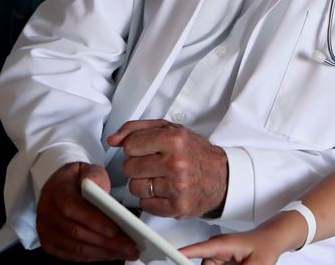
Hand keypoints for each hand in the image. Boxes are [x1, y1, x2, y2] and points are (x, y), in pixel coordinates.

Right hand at [35, 162, 139, 261]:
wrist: (59, 186)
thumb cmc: (77, 179)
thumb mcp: (88, 170)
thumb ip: (95, 176)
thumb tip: (99, 189)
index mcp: (56, 191)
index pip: (72, 208)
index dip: (93, 221)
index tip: (115, 230)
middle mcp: (47, 212)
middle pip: (76, 232)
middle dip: (105, 242)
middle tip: (130, 246)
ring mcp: (46, 230)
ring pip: (75, 247)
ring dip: (103, 252)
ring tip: (126, 252)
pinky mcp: (49, 243)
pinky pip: (72, 255)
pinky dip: (93, 257)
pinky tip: (110, 254)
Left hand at [107, 119, 228, 218]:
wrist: (222, 176)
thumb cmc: (194, 152)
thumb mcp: (170, 130)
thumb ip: (137, 129)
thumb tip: (113, 139)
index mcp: (174, 139)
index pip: (130, 145)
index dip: (136, 148)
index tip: (147, 150)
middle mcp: (176, 162)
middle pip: (129, 167)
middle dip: (138, 166)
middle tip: (155, 165)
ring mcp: (177, 186)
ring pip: (134, 187)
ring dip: (143, 184)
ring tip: (160, 179)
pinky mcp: (177, 206)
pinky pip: (144, 205)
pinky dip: (151, 199)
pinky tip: (164, 191)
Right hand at [181, 211, 307, 264]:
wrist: (273, 239)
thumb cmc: (266, 245)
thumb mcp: (258, 264)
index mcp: (222, 245)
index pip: (196, 250)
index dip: (182, 254)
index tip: (169, 256)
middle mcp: (216, 250)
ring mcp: (217, 257)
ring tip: (241, 264)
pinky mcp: (220, 263)